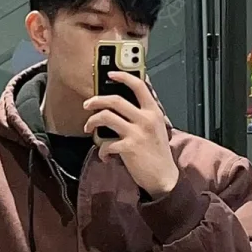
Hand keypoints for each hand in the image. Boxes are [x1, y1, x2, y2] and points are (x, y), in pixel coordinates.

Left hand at [82, 70, 178, 199]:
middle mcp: (146, 119)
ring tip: (88, 127)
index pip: (138, 86)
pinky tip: (104, 156)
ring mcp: (137, 133)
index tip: (110, 75)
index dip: (123, 77)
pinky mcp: (129, 148)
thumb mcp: (157, 128)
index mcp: (153, 111)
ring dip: (92, 121)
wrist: (164, 177)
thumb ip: (145, 114)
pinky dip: (102, 151)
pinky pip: (107, 144)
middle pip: (115, 100)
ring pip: (106, 117)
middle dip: (96, 100)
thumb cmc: (158, 154)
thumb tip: (127, 104)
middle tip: (87, 104)